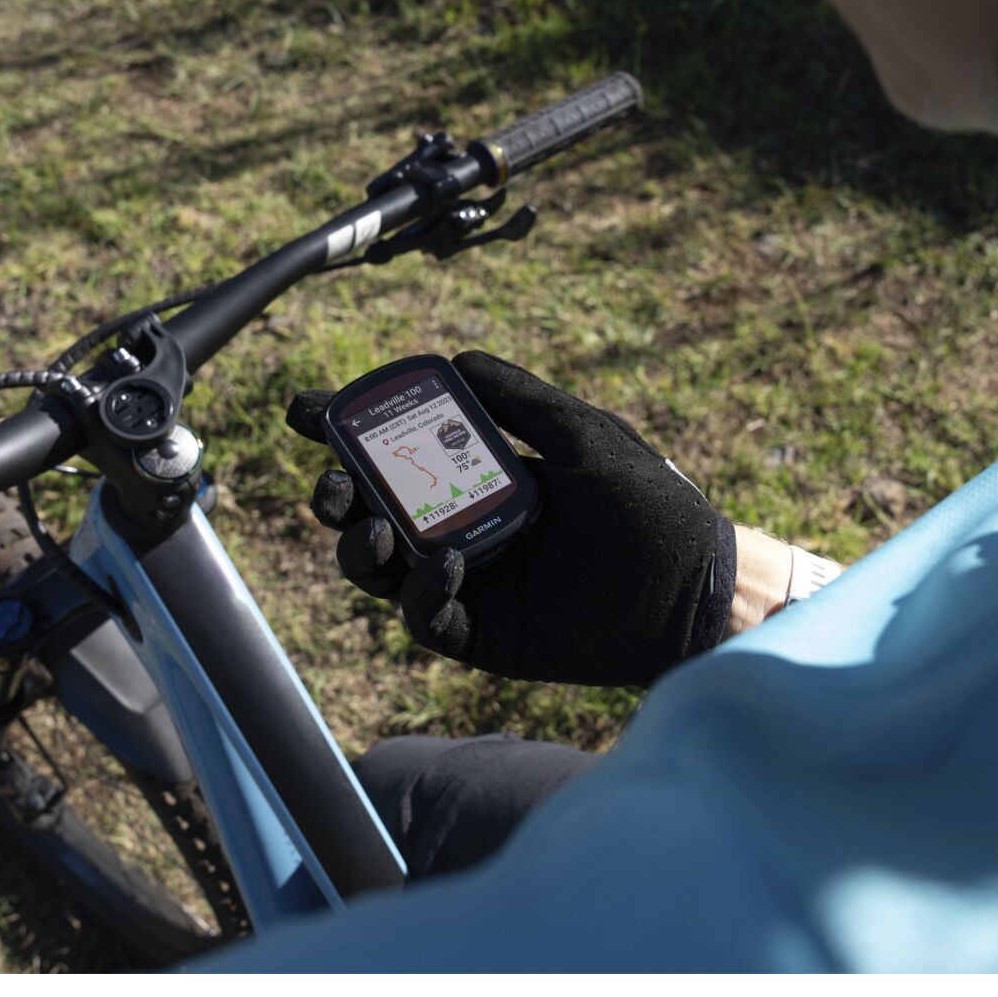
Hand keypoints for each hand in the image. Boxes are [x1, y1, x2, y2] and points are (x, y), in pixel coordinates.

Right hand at [286, 352, 735, 687]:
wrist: (694, 585)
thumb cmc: (649, 503)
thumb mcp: (581, 435)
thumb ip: (520, 401)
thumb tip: (457, 361)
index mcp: (482, 480)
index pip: (397, 456)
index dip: (345, 434)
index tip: (303, 411)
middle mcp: (464, 531)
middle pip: (371, 514)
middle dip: (336, 495)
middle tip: (332, 481)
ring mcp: (471, 585)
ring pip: (380, 570)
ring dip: (357, 547)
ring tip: (369, 527)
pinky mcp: (484, 635)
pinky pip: (424, 618)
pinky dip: (418, 592)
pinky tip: (444, 563)